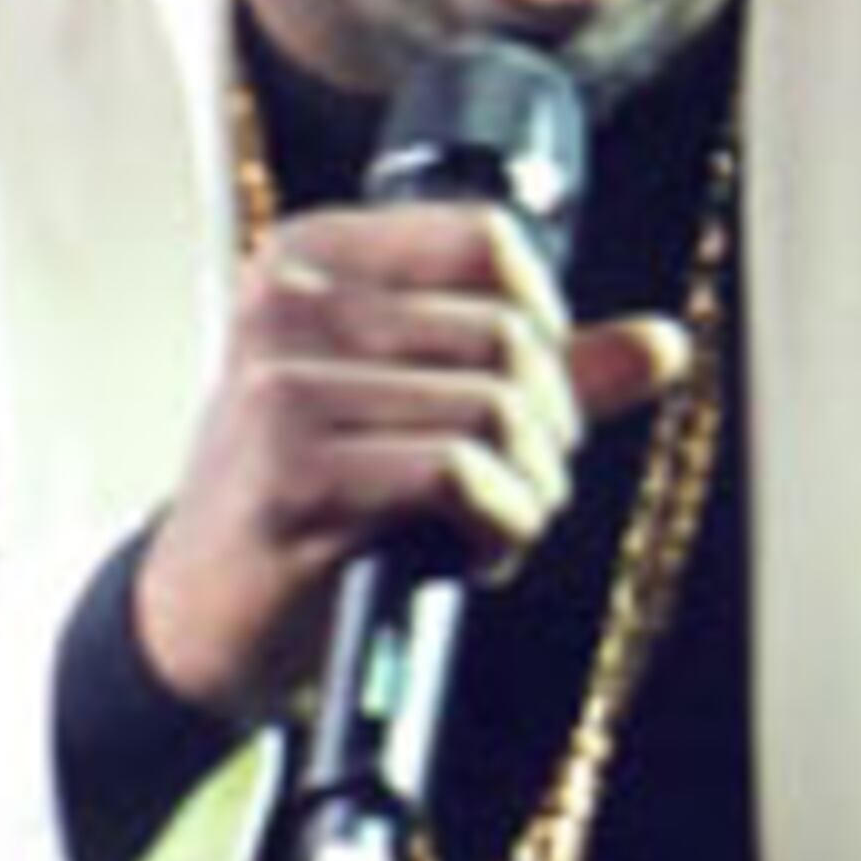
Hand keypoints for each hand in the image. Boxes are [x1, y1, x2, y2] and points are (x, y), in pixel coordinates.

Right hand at [135, 195, 690, 719]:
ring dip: (528, 491)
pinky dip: (498, 527)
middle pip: (507, 334)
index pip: (488, 240)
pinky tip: (467, 557)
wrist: (197, 620)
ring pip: (495, 407)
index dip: (546, 325)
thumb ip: (536, 368)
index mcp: (311, 260)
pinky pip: (461, 476)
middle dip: (547, 429)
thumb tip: (663, 345)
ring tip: (489, 529)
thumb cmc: (305, 506)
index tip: (527, 394)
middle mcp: (288, 308)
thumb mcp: (408, 408)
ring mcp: (284, 389)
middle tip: (516, 490)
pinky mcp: (297, 475)